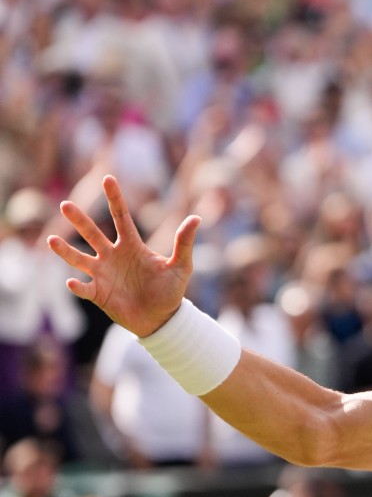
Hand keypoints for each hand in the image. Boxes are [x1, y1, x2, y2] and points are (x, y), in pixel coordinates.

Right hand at [47, 176, 199, 337]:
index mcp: (132, 246)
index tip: (108, 178)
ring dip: (66, 251)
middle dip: (80, 220)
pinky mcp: (98, 294)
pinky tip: (72, 281)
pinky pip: (83, 288)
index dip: (115, 198)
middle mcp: (113, 256)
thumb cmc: (171, 290)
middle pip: (93, 234)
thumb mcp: (181, 266)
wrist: (161, 318)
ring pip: (79, 259)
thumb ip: (184, 243)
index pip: (121, 217)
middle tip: (65, 205)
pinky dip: (77, 286)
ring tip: (51, 240)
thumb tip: (196, 218)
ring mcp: (103, 274)